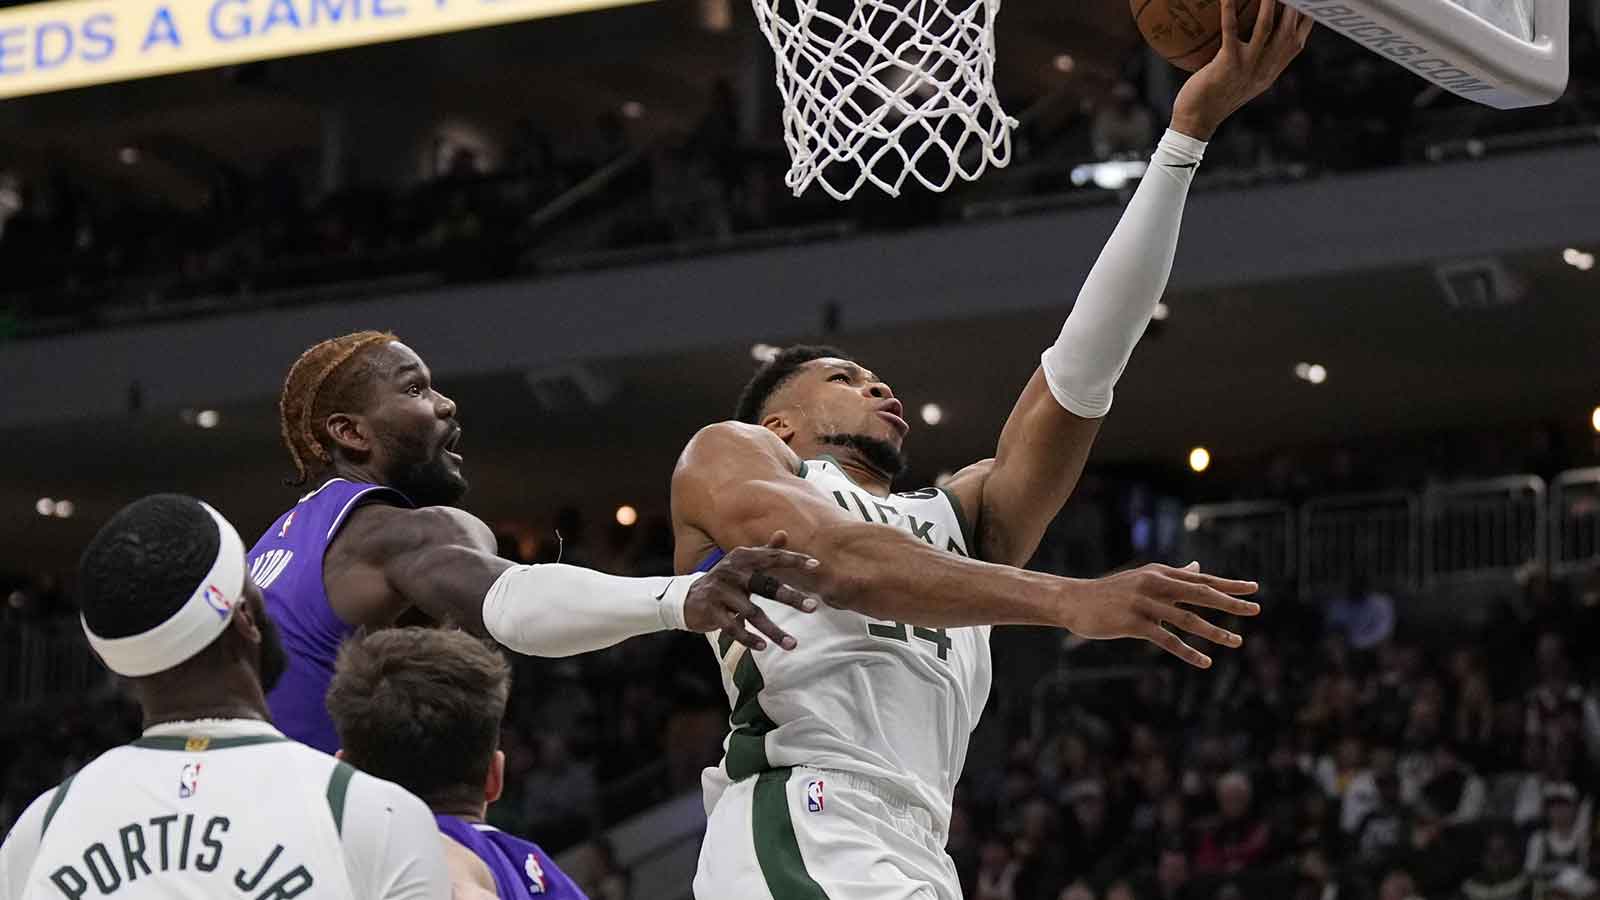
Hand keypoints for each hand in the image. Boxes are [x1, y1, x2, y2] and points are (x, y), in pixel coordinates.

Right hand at [687, 530, 822, 650]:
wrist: (687, 597)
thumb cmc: (726, 580)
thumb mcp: (742, 563)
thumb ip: (765, 551)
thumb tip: (784, 533)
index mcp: (742, 558)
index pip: (772, 557)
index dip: (794, 560)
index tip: (817, 566)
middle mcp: (732, 572)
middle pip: (766, 585)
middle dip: (790, 597)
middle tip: (813, 607)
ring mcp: (720, 592)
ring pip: (752, 613)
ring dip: (773, 630)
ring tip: (792, 644)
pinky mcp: (711, 611)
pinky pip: (732, 627)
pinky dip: (748, 638)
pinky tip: (762, 647)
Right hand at [1059, 562, 1259, 667]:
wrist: (1074, 601)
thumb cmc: (1111, 592)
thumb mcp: (1143, 578)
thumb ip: (1173, 575)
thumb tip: (1196, 567)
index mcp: (1160, 573)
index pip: (1201, 578)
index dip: (1228, 584)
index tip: (1253, 589)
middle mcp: (1155, 584)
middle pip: (1200, 593)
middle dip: (1230, 603)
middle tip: (1255, 610)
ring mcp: (1144, 603)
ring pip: (1187, 618)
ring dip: (1214, 631)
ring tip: (1236, 641)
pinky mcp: (1134, 623)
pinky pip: (1167, 640)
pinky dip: (1188, 651)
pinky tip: (1205, 661)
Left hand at [1171, 0, 1314, 140]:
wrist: (1198, 119)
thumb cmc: (1219, 95)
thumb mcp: (1249, 78)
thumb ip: (1262, 58)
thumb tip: (1267, 31)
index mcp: (1274, 69)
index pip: (1298, 39)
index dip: (1308, 16)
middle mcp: (1267, 66)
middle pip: (1288, 29)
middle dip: (1295, 4)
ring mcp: (1249, 65)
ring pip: (1266, 27)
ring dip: (1269, 2)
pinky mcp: (1228, 63)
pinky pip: (1231, 32)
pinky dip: (1229, 11)